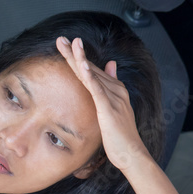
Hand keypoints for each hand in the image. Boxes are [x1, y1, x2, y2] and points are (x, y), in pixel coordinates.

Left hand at [56, 36, 150, 171]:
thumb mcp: (113, 109)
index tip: (64, 44)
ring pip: (92, 74)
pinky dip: (89, 75)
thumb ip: (110, 88)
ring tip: (70, 43)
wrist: (132, 154)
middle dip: (74, 52)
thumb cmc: (120, 136)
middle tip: (60, 39)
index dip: (77, 56)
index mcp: (114, 90)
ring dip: (80, 58)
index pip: (92, 69)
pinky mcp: (109, 108)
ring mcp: (113, 98)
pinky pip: (97, 89)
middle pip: (90, 68)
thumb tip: (111, 64)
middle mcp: (115, 90)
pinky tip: (80, 65)